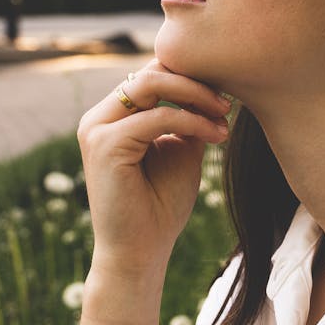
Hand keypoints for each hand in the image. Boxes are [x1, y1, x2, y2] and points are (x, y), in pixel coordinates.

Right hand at [77, 58, 230, 273]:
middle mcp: (99, 117)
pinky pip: (156, 117)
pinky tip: (216, 135)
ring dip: (195, 95)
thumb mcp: (182, 150)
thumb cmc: (161, 206)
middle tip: (228, 101)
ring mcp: (97, 129)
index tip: (225, 94)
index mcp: (114, 116)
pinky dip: (191, 121)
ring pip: (150, 84)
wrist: (141, 252)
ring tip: (224, 114)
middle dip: (195, 81)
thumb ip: (189, 117)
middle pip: (151, 71)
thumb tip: (214, 86)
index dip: (190, 76)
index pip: (153, 74)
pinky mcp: (104, 145)